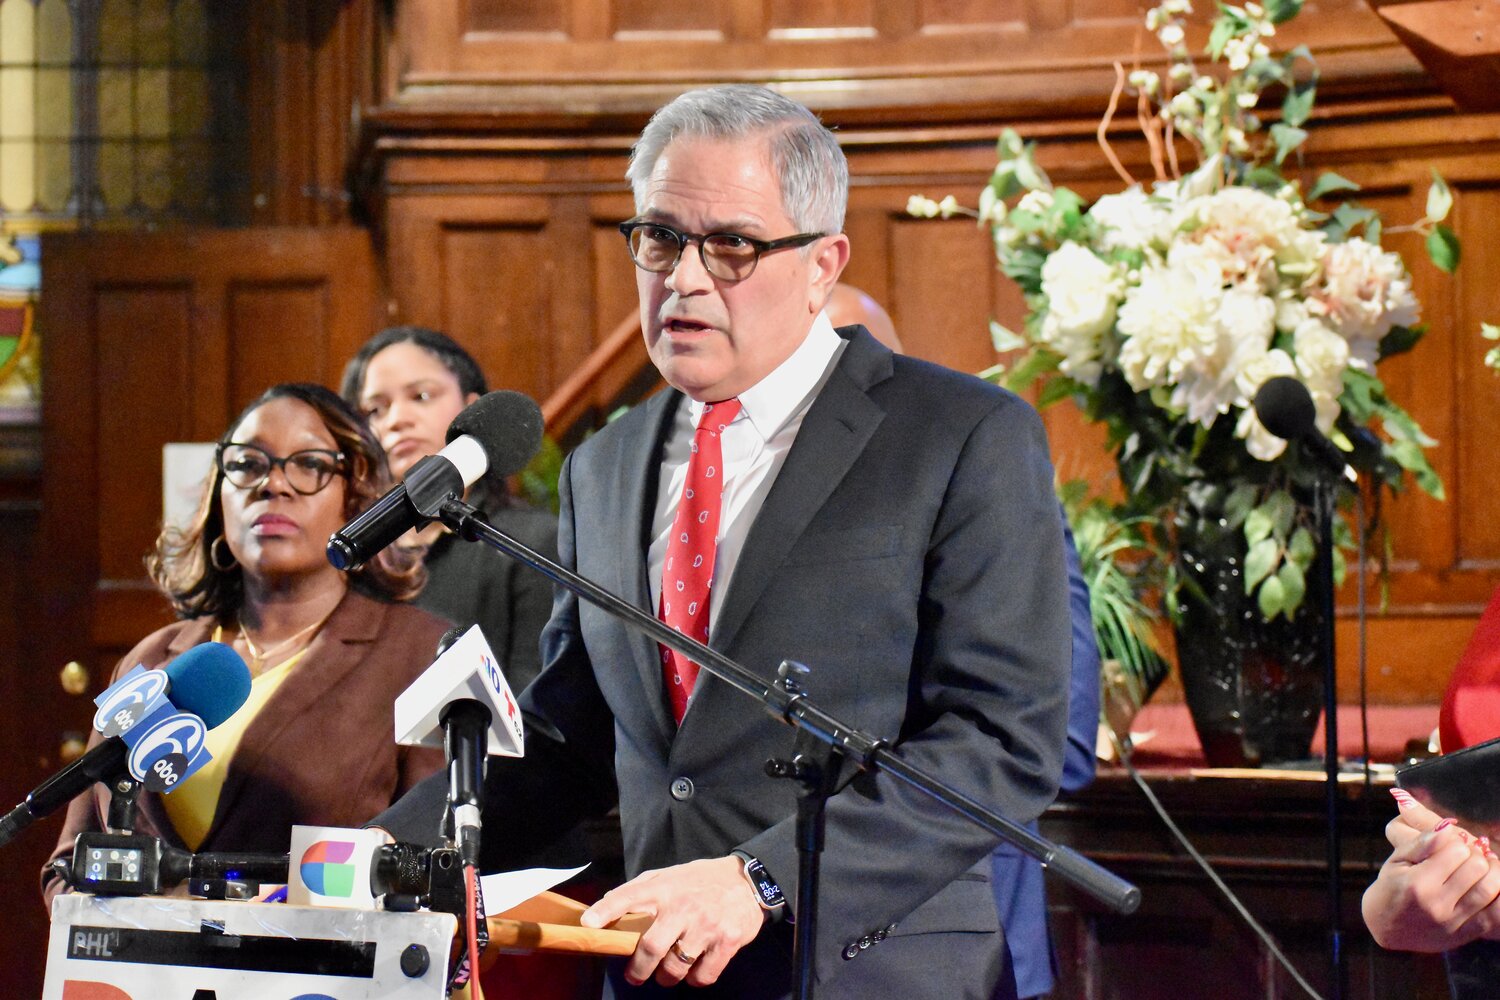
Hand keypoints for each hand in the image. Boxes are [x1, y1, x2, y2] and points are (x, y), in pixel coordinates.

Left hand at [580, 856, 764, 986]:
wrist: (749, 880)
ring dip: (666, 977)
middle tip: (635, 975)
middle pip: (650, 947)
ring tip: (666, 974)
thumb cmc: (703, 880)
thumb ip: (643, 887)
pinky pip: (703, 975)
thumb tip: (608, 902)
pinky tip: (694, 970)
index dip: (606, 911)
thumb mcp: (672, 875)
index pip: (629, 896)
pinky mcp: (727, 942)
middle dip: (638, 969)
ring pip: (675, 967)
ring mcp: (706, 926)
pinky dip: (694, 979)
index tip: (588, 924)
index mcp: (665, 888)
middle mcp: (683, 906)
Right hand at [1362, 790, 1499, 951]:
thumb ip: (1421, 843)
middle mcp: (1437, 904)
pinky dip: (1499, 896)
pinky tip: (1490, 887)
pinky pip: (1496, 915)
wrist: (1388, 929)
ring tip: (1480, 868)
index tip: (1450, 843)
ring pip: (1490, 888)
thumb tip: (1446, 827)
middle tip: (1466, 854)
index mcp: (1417, 883)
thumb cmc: (1391, 888)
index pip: (1456, 850)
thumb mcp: (1396, 861)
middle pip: (1477, 867)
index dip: (1457, 841)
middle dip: (1475, 854)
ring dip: (1491, 872)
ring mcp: (1453, 922)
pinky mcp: (1465, 934)